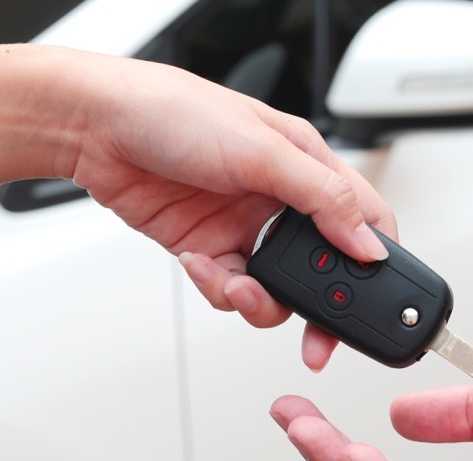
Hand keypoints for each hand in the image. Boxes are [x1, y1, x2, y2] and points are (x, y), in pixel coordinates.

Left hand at [66, 52, 395, 369]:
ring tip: (239, 287)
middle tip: (316, 337)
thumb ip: (323, 199)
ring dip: (261, 301)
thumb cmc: (174, 112)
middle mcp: (280, 200)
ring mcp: (244, 228)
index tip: (372, 301)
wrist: (97, 128)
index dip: (375, 263)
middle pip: (322, 269)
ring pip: (276, 290)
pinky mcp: (209, 249)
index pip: (364, 220)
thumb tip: (367, 245)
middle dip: (318, 307)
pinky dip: (219, 289)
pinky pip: (230, 289)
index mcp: (307, 166)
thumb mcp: (263, 151)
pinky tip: (200, 264)